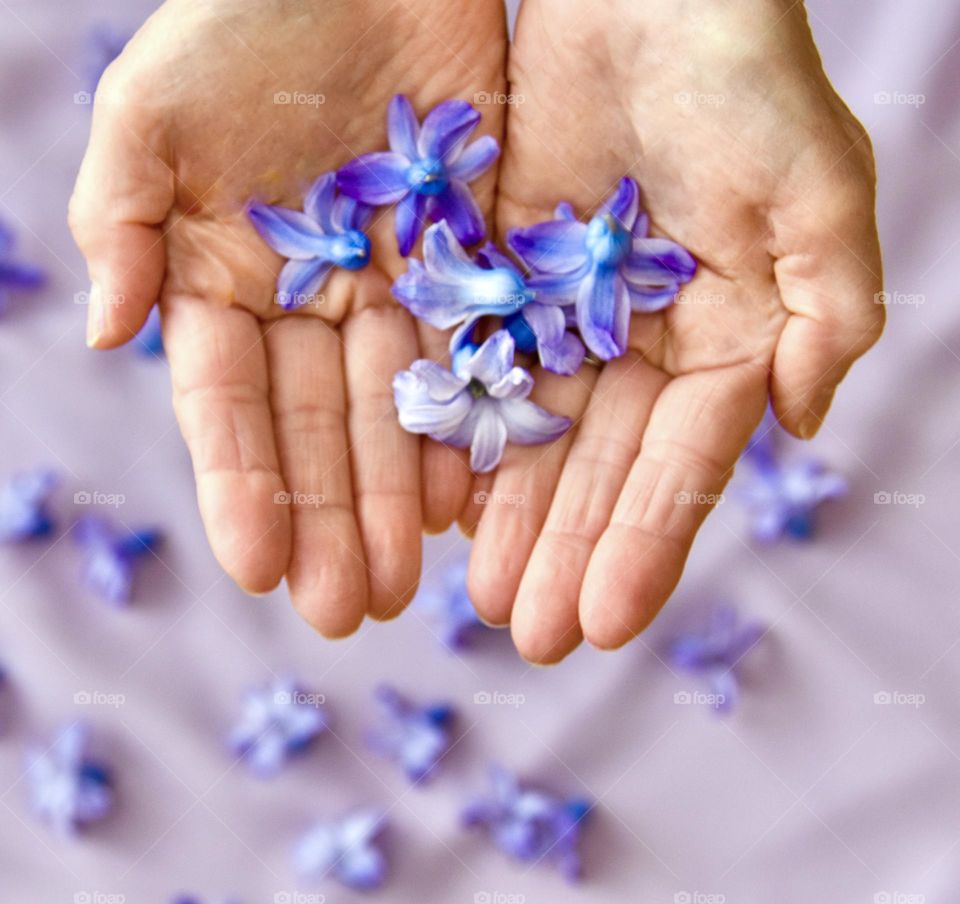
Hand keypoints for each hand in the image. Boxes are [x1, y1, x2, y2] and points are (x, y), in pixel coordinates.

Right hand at [69, 0, 506, 633]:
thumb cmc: (246, 18)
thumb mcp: (157, 111)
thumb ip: (122, 219)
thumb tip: (102, 334)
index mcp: (224, 280)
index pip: (229, 403)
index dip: (240, 485)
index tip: (257, 566)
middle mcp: (308, 303)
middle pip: (319, 429)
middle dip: (329, 519)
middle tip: (345, 610)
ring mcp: (390, 291)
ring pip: (395, 414)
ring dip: (398, 500)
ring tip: (407, 582)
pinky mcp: (467, 266)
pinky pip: (470, 359)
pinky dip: (467, 428)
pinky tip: (469, 500)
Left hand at [453, 0, 882, 661]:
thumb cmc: (738, 70)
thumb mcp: (815, 184)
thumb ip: (828, 306)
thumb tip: (806, 420)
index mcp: (723, 335)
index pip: (682, 461)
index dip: (647, 542)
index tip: (604, 623)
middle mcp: (641, 340)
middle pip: (600, 466)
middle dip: (568, 552)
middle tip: (526, 635)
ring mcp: (565, 313)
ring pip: (533, 434)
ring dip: (510, 518)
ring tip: (477, 595)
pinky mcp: (500, 277)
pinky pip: (475, 369)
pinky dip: (459, 436)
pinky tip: (439, 505)